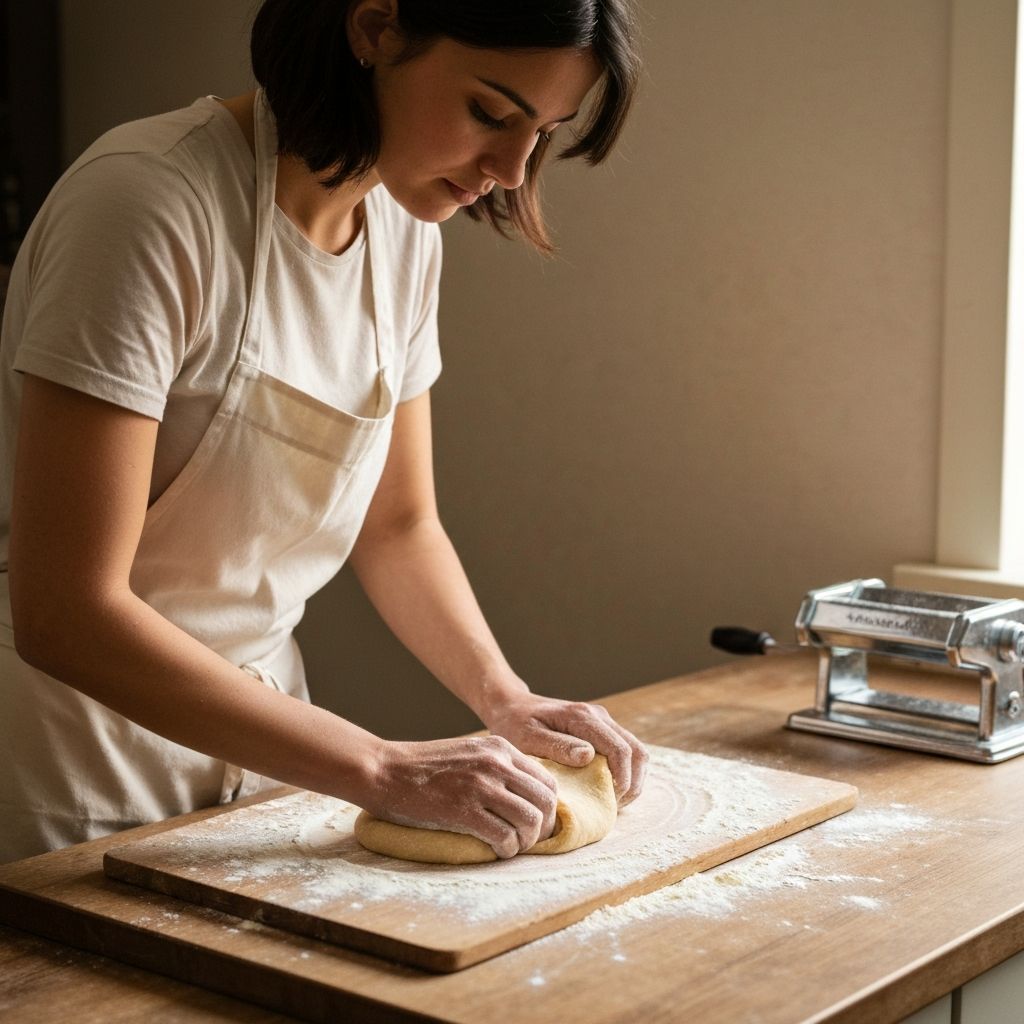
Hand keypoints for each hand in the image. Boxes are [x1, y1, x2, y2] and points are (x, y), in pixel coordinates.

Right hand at [363, 735, 558, 858]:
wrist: (385, 770)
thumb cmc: (424, 767)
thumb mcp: (469, 753)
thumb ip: (497, 767)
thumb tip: (524, 796)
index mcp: (500, 748)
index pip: (546, 781)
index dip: (547, 807)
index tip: (536, 822)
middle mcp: (496, 763)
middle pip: (545, 801)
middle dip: (543, 827)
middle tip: (529, 840)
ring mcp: (481, 785)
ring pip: (530, 821)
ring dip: (527, 841)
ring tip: (512, 846)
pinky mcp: (464, 810)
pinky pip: (505, 837)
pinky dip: (507, 850)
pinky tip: (497, 851)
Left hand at [482, 693, 647, 805]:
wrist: (512, 707)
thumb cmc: (515, 724)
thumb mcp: (528, 737)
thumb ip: (558, 746)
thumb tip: (588, 756)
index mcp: (582, 717)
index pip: (620, 750)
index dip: (622, 780)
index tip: (609, 803)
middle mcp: (599, 716)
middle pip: (636, 752)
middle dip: (631, 784)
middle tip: (612, 807)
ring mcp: (603, 722)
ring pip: (636, 753)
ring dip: (632, 780)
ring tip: (612, 802)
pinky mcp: (602, 730)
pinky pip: (627, 753)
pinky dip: (626, 774)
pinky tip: (608, 790)